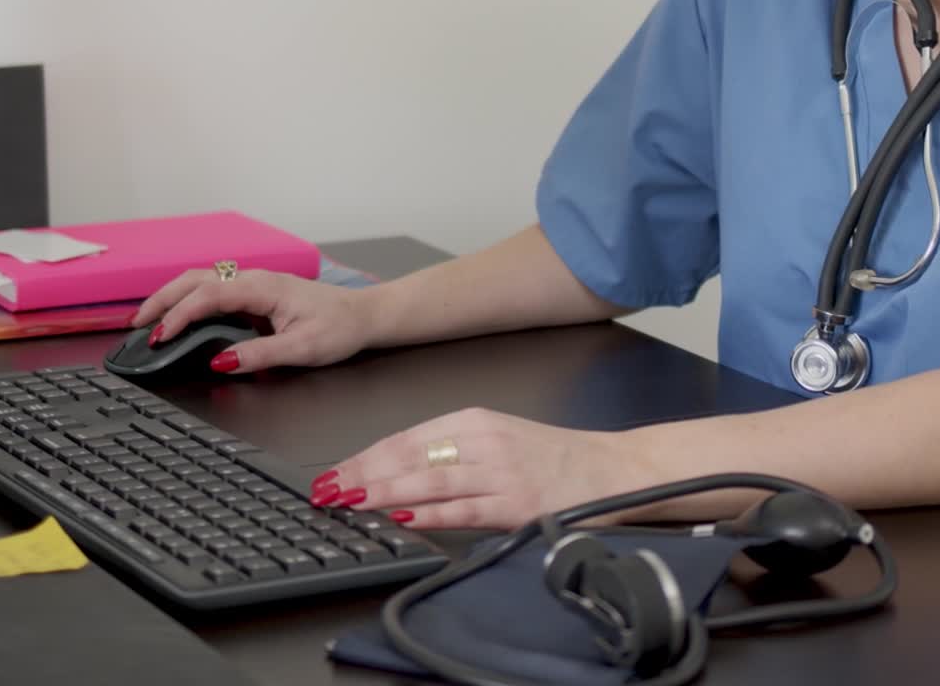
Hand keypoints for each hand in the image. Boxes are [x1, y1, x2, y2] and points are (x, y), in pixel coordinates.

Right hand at [131, 269, 369, 371]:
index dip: (180, 315)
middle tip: (137, 325)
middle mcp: (256, 279)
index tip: (160, 337)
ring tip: (149, 321)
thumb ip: (260, 354)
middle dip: (163, 299)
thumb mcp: (303, 349)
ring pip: (203, 281)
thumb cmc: (339, 328)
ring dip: (173, 297)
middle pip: (197, 279)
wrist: (364, 315)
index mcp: (265, 288)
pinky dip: (189, 299)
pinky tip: (180, 316)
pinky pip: (215, 290)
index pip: (210, 295)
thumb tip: (220, 361)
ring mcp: (255, 284)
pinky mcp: (256, 293)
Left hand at [308, 407, 661, 530]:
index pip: (407, 438)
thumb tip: (397, 471)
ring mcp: (499, 471)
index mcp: (476, 420)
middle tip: (328, 489)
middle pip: (410, 456)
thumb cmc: (554, 457)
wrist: (611, 469)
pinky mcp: (515, 502)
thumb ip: (453, 450)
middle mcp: (483, 440)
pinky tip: (401, 519)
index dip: (366, 455)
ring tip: (351, 501)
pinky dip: (428, 514)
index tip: (334, 471)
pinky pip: (462, 509)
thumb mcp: (500, 437)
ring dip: (384, 492)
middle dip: (363, 473)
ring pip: (429, 481)